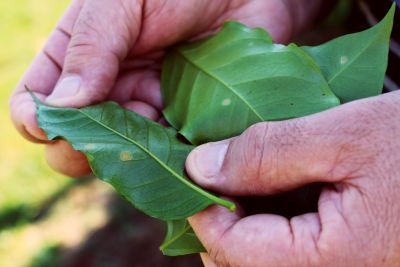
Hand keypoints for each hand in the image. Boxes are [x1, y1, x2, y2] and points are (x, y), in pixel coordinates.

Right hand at [10, 0, 320, 176]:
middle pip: (79, 139)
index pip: (38, 100)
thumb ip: (90, 49)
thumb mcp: (122, 3)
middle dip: (85, 145)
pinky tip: (180, 139)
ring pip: (122, 155)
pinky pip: (166, 155)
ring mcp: (147, 112)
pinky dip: (169, 157)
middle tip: (108, 136)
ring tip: (154, 124)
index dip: (35, 118)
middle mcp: (110, 90)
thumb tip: (60, 106)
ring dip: (131, 153)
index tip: (47, 126)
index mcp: (81, 59)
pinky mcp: (182, 125)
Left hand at [186, 91, 399, 265]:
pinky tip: (282, 183)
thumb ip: (267, 154)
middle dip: (221, 215)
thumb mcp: (346, 135)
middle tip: (221, 166)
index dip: (200, 208)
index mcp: (332, 264)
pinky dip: (273, 216)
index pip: (229, 252)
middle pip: (240, 263)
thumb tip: (198, 167)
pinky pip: (289, 250)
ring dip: (246, 214)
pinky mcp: (346, 260)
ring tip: (253, 170)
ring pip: (262, 257)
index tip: (192, 168)